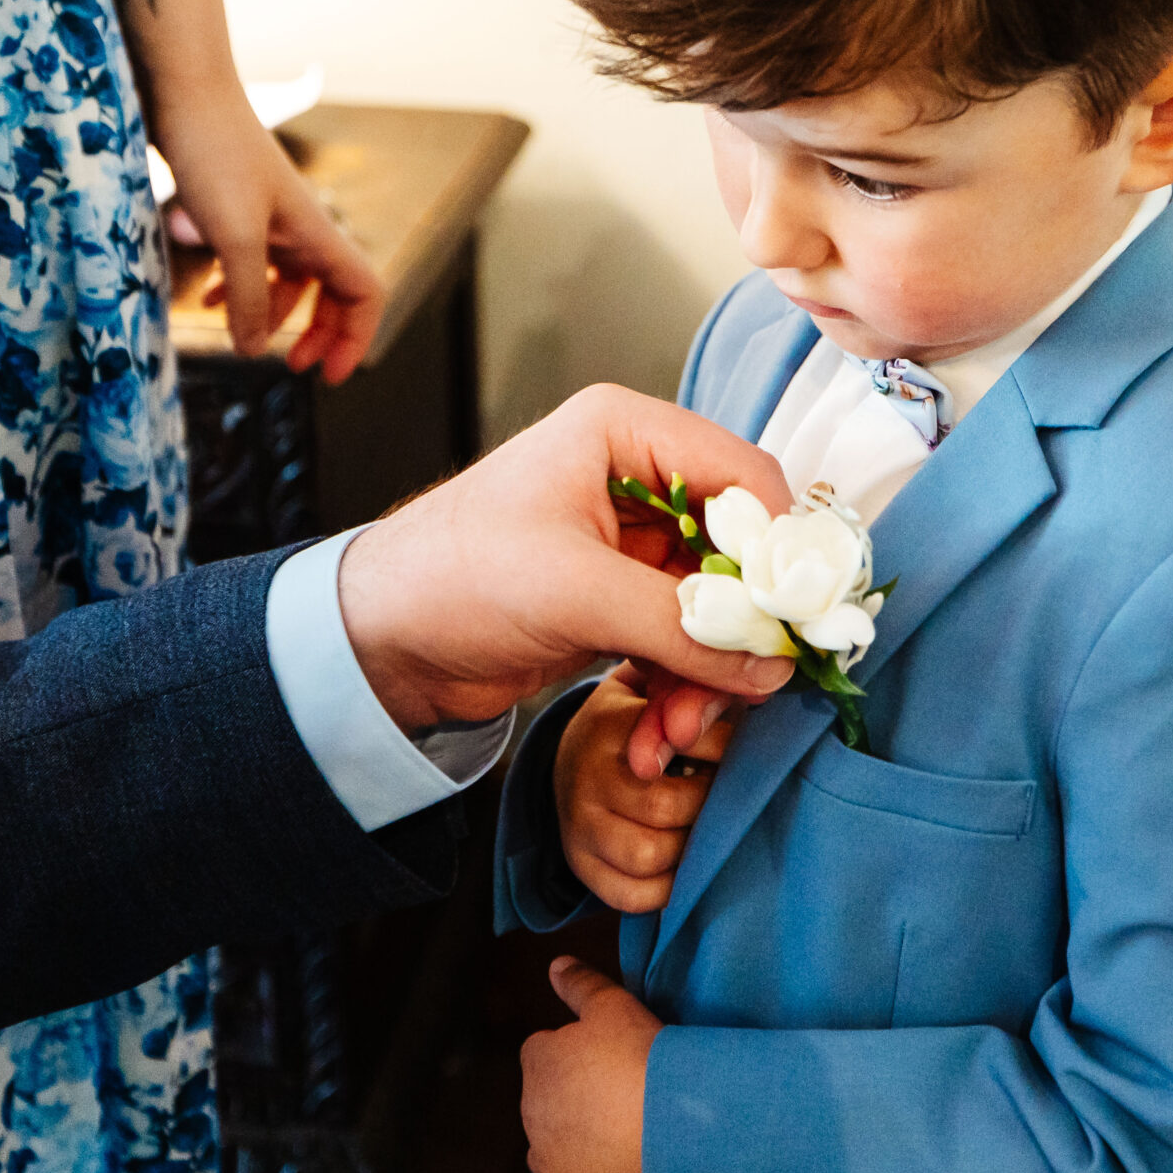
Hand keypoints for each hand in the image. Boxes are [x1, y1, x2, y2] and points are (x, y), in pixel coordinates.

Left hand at [155, 81, 383, 381]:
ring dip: (270, 313)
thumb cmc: (215, 155)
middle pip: (333, 293)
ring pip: (290, 279)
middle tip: (290, 365)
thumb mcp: (232, 237)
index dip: (356, 338)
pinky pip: (253, 261)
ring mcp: (271, 218)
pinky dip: (237, 288)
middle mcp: (302, 228)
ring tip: (238, 335)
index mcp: (317, 234)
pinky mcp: (238, 208)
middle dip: (318, 333)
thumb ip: (246, 297)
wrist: (185, 90)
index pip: (365, 294)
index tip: (328, 376)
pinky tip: (205, 299)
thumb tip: (252, 349)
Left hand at [339, 386, 796, 733]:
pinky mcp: (619, 602)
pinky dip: (679, 692)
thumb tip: (771, 661)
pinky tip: (654, 735)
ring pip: (716, 611)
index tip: (793, 622)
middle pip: (738, 555)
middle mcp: (636, 480)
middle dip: (737, 635)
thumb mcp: (575, 592)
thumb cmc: (451, 576)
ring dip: (707, 679)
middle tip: (741, 695)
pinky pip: (683, 645)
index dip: (779, 551)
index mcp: (624, 436)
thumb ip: (683, 624)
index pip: (746, 479)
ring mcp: (630, 547)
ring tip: (674, 733)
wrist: (378, 642)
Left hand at [521, 958, 656, 1172]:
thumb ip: (580, 984)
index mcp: (537, 1061)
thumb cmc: (641, 1056)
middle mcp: (532, 1112)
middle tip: (620, 1096)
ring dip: (571, 1147)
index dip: (576, 1055)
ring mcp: (549, 1161)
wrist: (671, 1120)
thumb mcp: (612, 1004)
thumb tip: (555, 966)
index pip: (543, 1053)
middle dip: (573, 1100)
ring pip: (549, 1153)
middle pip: (547, 1103)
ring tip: (616, 1138)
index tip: (608, 1059)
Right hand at [555, 668, 734, 913]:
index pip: (683, 743)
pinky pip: (634, 896)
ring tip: (704, 828)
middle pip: (666, 807)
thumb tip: (749, 692)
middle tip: (727, 797)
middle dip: (709, 806)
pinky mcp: (582, 866)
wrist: (568, 761)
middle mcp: (587, 777)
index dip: (727, 752)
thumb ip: (690, 690)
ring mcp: (580, 827)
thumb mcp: (649, 690)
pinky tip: (683, 864)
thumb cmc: (629, 723)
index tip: (743, 753)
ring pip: (650, 856)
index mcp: (607, 724)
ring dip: (690, 848)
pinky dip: (669, 888)